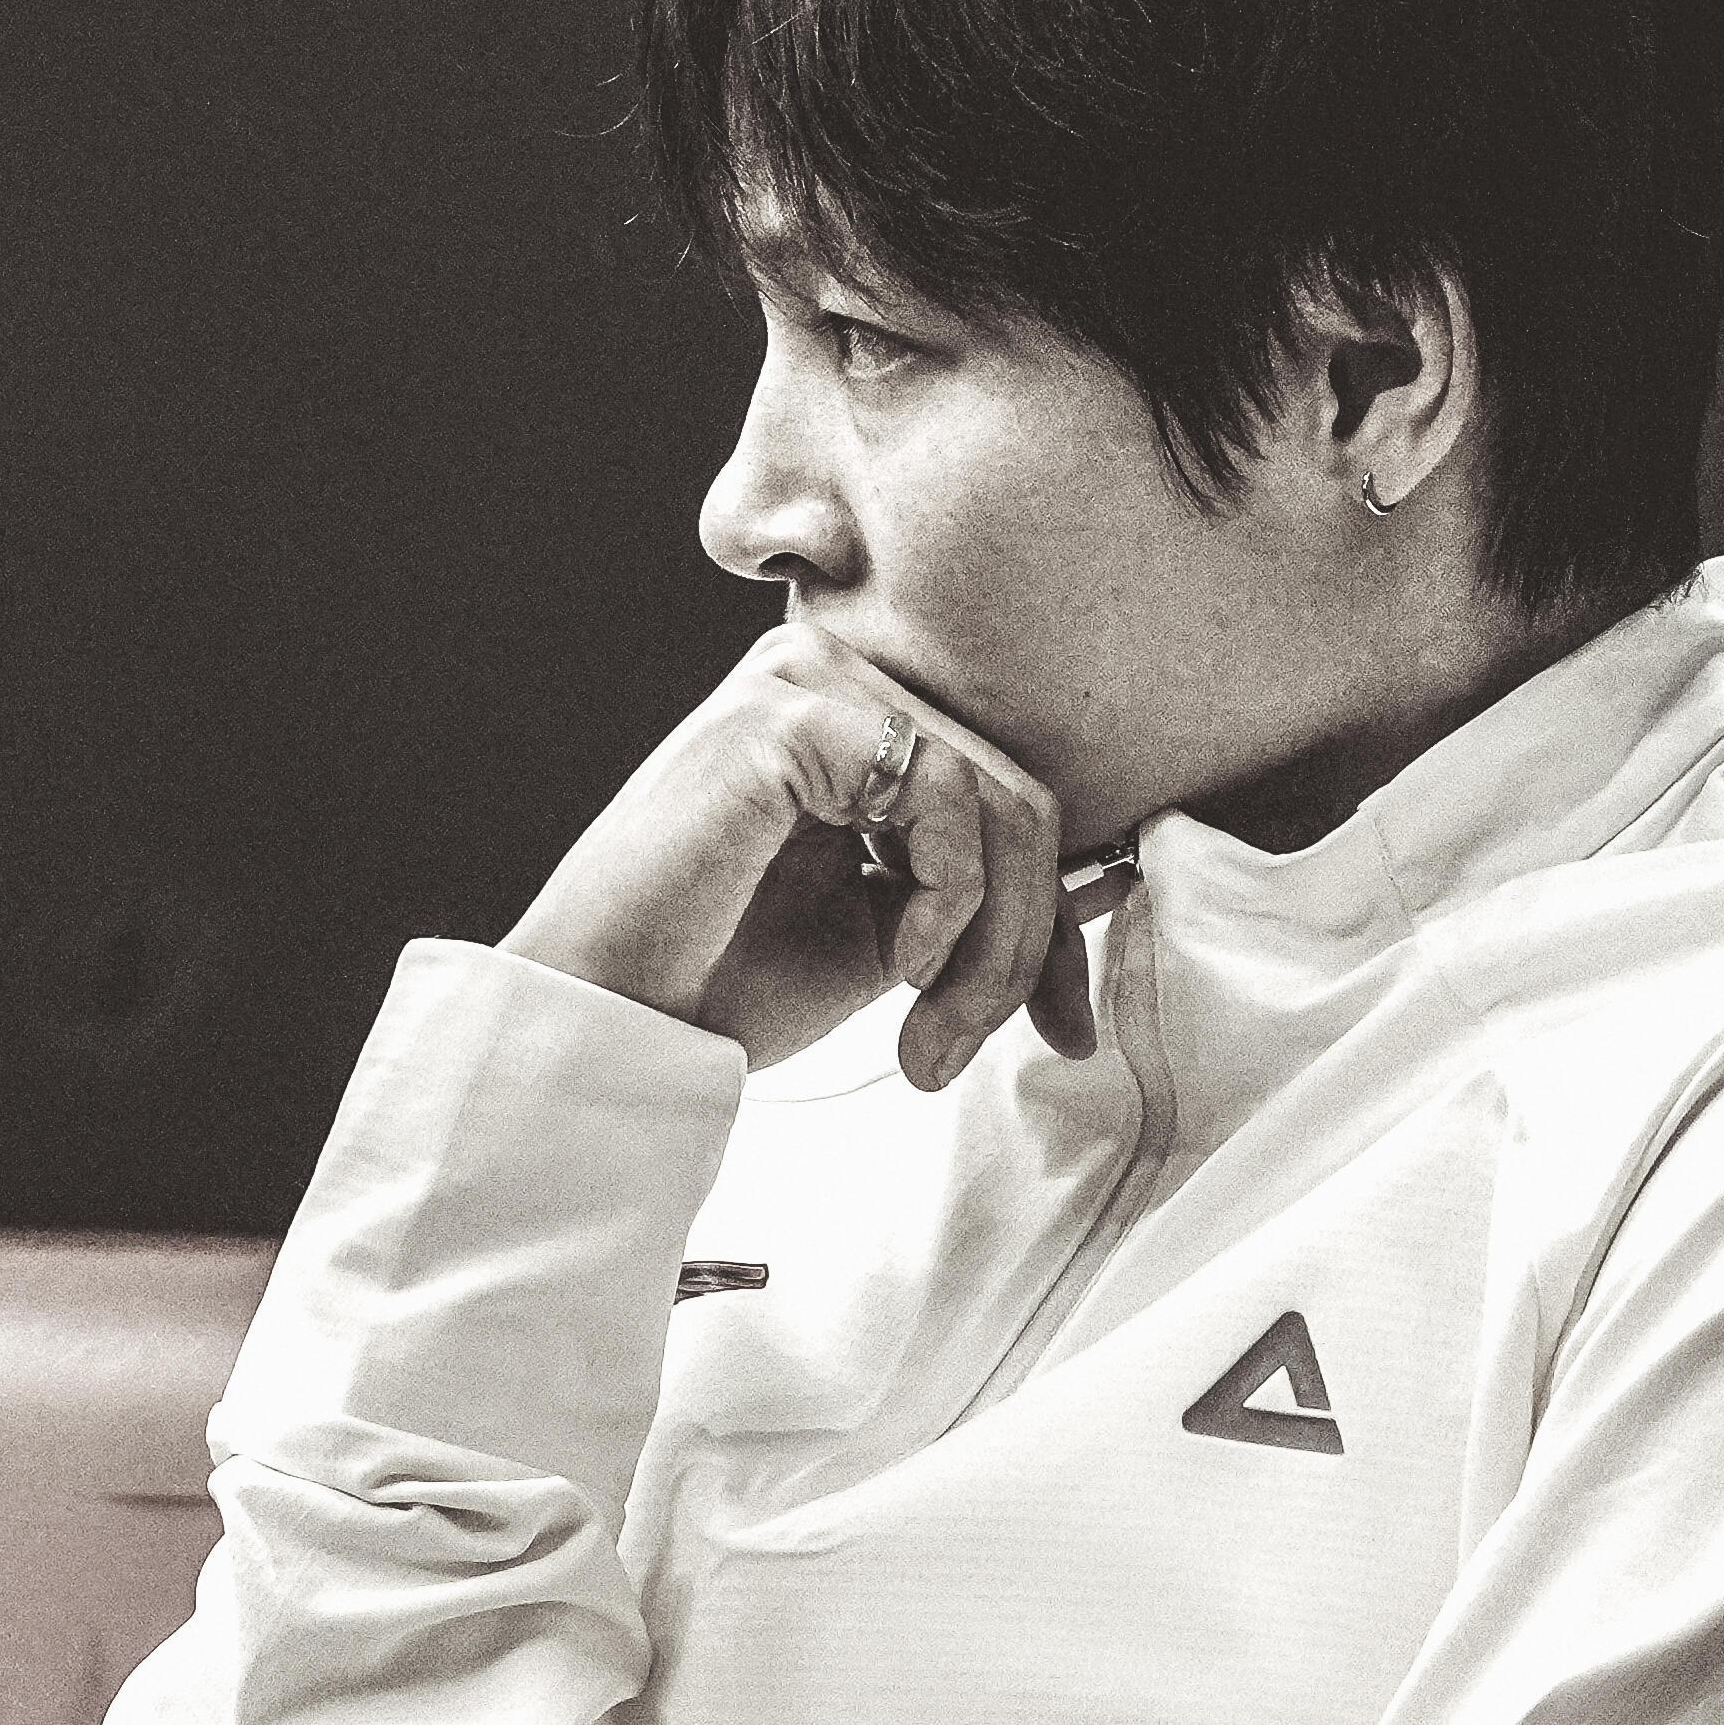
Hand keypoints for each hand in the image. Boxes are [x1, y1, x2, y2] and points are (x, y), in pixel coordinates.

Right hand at [498, 620, 1136, 1081]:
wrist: (612, 1017)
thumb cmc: (721, 980)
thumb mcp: (891, 935)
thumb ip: (979, 894)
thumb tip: (1111, 876)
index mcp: (847, 719)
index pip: (1005, 791)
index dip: (1050, 918)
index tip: (1064, 1031)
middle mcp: (827, 676)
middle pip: (1018, 793)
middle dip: (1022, 944)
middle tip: (963, 1048)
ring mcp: (806, 681)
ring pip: (999, 799)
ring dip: (990, 943)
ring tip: (930, 1034)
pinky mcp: (792, 712)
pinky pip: (946, 797)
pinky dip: (949, 896)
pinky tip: (897, 962)